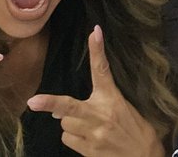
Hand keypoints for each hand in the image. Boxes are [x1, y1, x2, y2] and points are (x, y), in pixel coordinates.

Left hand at [28, 25, 163, 156]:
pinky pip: (68, 140)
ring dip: (71, 125)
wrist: (144, 156)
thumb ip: (98, 104)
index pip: (103, 71)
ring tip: (89, 129)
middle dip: (51, 104)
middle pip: (68, 106)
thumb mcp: (123, 108)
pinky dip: (74, 139)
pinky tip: (89, 141)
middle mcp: (102, 114)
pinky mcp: (90, 150)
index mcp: (113, 98)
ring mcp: (95, 134)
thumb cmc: (135, 130)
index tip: (94, 33)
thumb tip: (60, 111)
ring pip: (65, 125)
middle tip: (33, 102)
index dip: (97, 51)